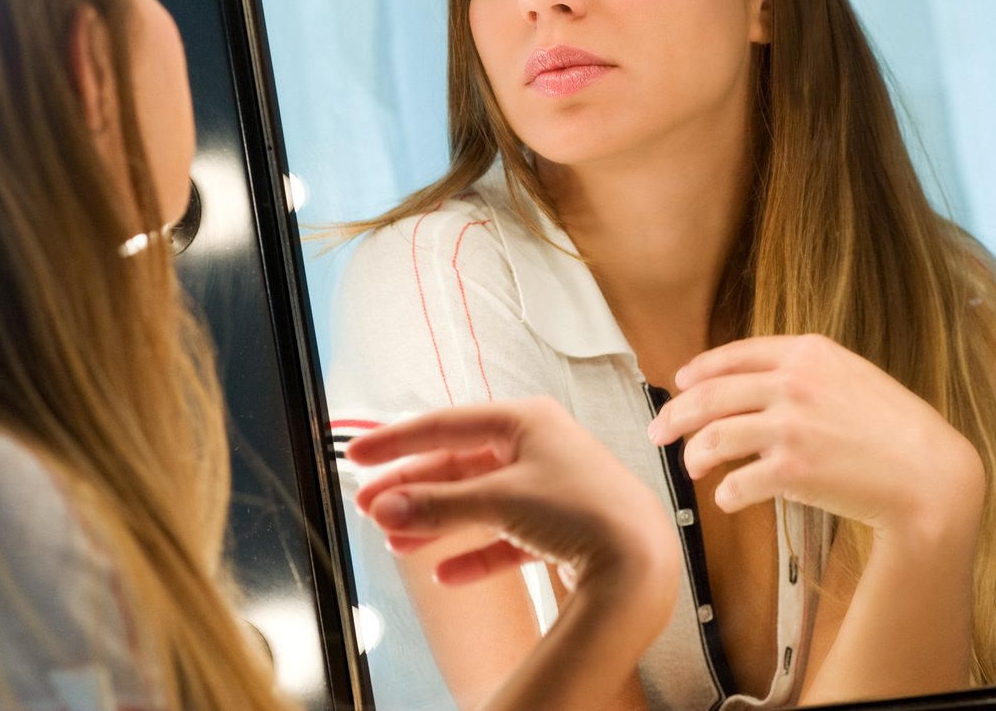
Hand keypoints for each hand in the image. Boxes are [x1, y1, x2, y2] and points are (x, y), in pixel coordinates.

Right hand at [348, 397, 679, 601]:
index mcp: (526, 420)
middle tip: (368, 506)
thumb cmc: (581, 510)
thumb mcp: (499, 500)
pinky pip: (505, 537)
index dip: (398, 441)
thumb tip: (386, 507)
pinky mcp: (560, 527)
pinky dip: (474, 552)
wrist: (638, 560)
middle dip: (414, 488)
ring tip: (396, 541)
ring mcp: (550, 486)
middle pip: (459, 464)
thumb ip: (438, 505)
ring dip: (436, 521)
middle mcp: (539, 446)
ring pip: (479, 501)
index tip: (357, 456)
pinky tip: (446, 574)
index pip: (446, 424)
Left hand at [646, 335, 983, 542]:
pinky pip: (738, 483)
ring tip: (692, 468)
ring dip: (694, 455)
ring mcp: (791, 425)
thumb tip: (754, 380)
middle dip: (675, 414)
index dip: (699, 371)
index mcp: (808, 352)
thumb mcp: (852, 375)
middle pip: (710, 395)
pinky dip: (726, 494)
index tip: (680, 384)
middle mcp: (794, 382)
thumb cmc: (895, 428)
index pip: (734, 355)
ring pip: (714, 438)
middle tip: (657, 431)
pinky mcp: (792, 470)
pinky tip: (729, 498)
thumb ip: (805, 370)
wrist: (929, 473)